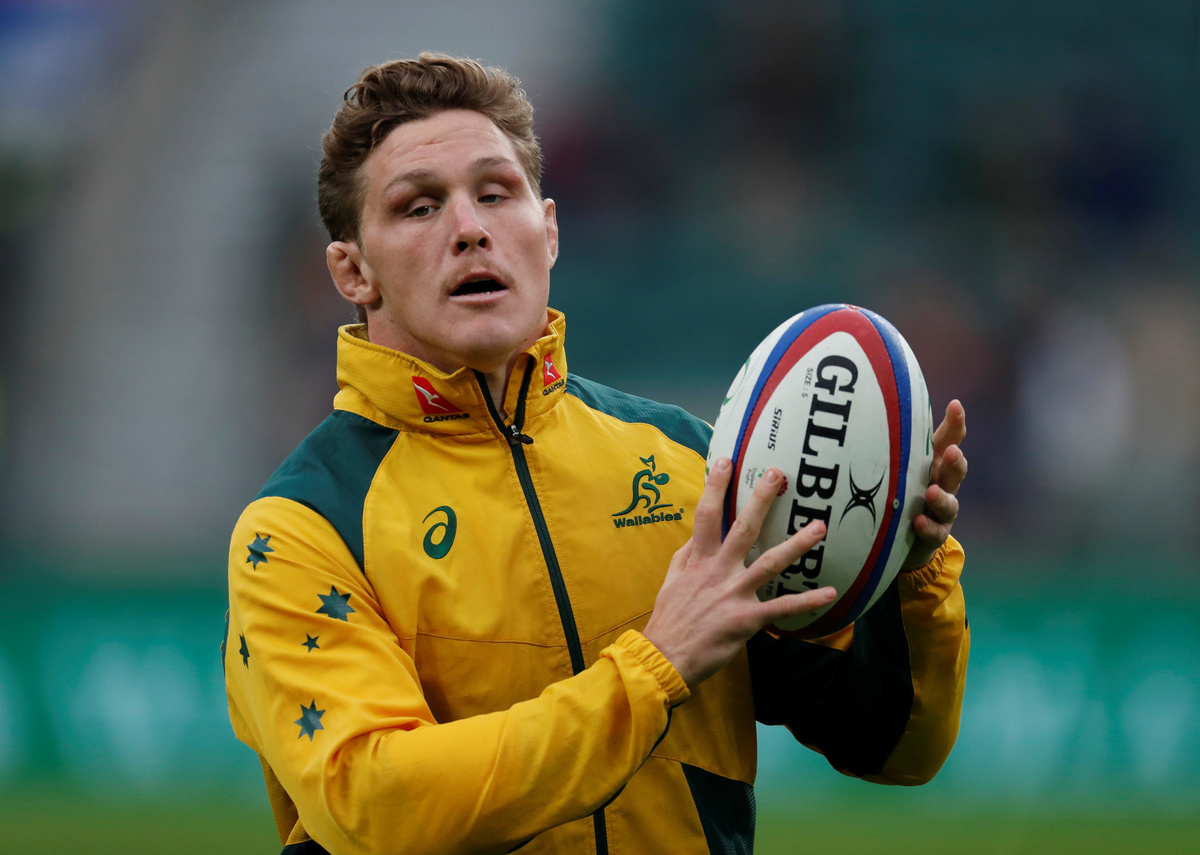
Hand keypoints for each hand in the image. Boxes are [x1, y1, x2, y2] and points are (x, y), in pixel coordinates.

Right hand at [643, 459, 834, 689]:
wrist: (665, 656)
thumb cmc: (670, 617)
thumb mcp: (672, 579)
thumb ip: (688, 555)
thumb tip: (698, 535)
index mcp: (698, 559)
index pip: (707, 515)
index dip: (716, 487)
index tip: (726, 461)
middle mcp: (718, 571)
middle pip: (743, 529)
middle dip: (761, 500)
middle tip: (778, 475)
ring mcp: (734, 593)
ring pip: (770, 563)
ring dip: (797, 545)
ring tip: (819, 527)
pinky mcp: (746, 619)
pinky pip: (781, 608)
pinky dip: (806, 601)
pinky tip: (829, 592)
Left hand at [902, 399, 967, 571]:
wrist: (900, 538)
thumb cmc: (899, 492)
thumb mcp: (897, 467)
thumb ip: (894, 445)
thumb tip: (877, 410)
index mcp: (934, 463)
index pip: (948, 441)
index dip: (955, 424)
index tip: (955, 405)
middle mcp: (942, 484)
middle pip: (955, 470)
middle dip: (956, 461)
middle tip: (953, 452)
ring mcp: (941, 511)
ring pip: (949, 503)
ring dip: (941, 498)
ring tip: (932, 492)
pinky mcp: (933, 534)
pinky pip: (935, 531)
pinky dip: (928, 527)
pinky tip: (919, 522)